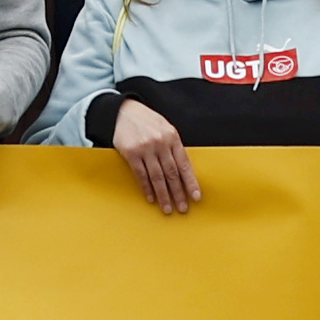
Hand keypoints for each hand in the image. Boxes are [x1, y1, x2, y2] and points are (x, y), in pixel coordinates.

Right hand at [115, 101, 199, 217]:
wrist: (123, 111)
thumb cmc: (147, 121)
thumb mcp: (165, 128)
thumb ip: (173, 146)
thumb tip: (183, 170)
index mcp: (172, 137)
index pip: (185, 164)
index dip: (191, 182)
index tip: (196, 197)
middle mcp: (161, 143)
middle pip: (171, 174)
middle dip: (178, 193)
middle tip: (182, 208)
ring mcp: (146, 148)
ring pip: (157, 177)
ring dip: (163, 195)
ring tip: (167, 208)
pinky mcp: (131, 153)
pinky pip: (141, 175)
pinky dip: (147, 188)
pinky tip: (151, 198)